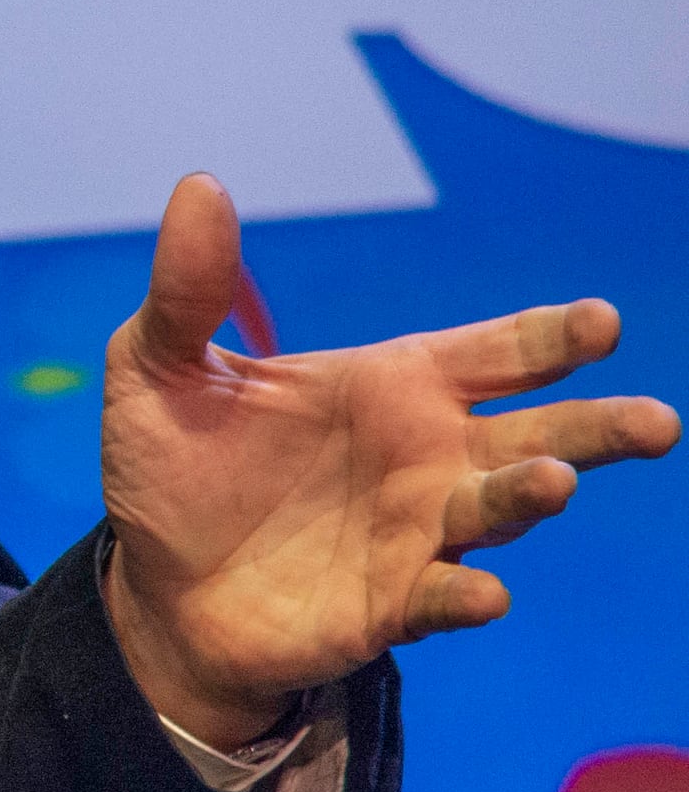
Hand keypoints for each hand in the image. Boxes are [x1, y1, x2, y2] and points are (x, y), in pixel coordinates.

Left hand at [98, 174, 673, 741]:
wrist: (153, 583)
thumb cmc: (175, 467)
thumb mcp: (157, 367)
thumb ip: (187, 289)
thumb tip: (200, 186)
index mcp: (391, 385)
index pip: (495, 353)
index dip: (550, 338)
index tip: (601, 322)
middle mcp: (426, 457)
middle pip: (536, 432)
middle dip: (597, 427)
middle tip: (656, 422)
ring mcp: (415, 533)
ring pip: (499, 510)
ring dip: (530, 496)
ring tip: (554, 480)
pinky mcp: (388, 605)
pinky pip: (441, 598)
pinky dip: (466, 594)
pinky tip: (483, 592)